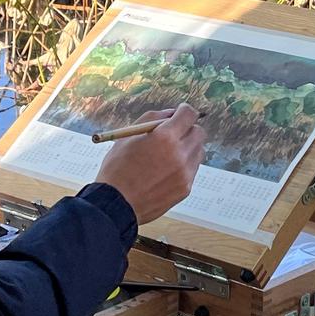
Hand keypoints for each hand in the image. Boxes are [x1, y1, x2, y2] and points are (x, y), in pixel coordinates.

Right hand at [94, 104, 205, 224]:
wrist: (115, 204)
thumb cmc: (117, 168)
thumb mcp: (127, 136)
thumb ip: (152, 119)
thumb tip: (171, 114)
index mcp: (164, 137)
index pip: (189, 114)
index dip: (184, 111)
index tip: (179, 113)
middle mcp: (180, 154)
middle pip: (199, 132)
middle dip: (188, 129)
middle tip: (174, 133)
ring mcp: (185, 173)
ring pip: (198, 152)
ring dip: (187, 148)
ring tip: (167, 155)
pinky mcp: (186, 188)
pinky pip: (192, 170)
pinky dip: (183, 166)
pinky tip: (165, 171)